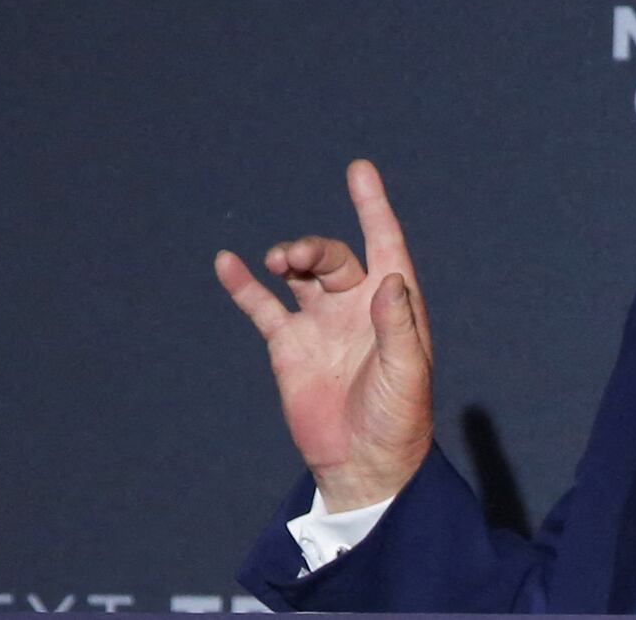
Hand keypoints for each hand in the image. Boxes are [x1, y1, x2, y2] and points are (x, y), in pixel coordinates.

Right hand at [215, 159, 433, 511]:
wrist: (363, 464)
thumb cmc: (398, 419)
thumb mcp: (407, 372)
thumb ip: (397, 326)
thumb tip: (389, 279)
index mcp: (393, 306)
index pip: (386, 244)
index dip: (374, 207)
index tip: (360, 171)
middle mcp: (358, 307)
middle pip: (334, 258)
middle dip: (314, 248)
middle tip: (292, 258)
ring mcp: (322, 324)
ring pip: (301, 274)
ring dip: (289, 258)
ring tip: (276, 261)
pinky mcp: (290, 347)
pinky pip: (264, 307)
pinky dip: (245, 286)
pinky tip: (228, 263)